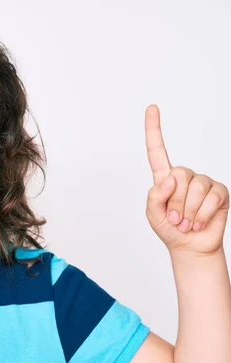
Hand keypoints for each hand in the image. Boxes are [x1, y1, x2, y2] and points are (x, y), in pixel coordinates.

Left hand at [144, 104, 228, 255]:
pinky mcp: (219, 192)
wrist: (191, 246)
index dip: (154, 129)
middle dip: (175, 202)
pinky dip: (202, 214)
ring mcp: (203, 183)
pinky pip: (211, 198)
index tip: (151, 107)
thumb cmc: (170, 229)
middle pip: (178, 175)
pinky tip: (199, 222)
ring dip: (188, 211)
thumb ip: (154, 196)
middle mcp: (184, 176)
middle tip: (175, 219)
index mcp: (164, 178)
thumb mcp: (153, 214)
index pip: (157, 150)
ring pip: (194, 188)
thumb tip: (169, 179)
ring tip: (187, 222)